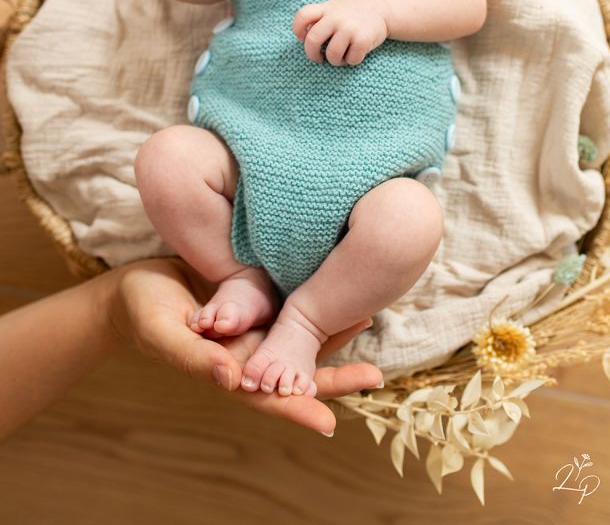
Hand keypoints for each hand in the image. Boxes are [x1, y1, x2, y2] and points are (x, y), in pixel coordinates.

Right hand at [110, 258, 381, 435]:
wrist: (139, 282)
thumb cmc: (143, 313)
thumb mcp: (164, 335)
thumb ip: (196, 359)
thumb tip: (232, 379)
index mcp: (228, 369)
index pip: (268, 397)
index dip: (298, 409)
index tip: (328, 422)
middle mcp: (248, 351)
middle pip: (296, 370)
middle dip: (334, 376)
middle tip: (374, 376)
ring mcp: (254, 324)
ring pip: (299, 335)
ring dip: (332, 332)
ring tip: (367, 317)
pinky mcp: (254, 296)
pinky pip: (289, 301)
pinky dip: (313, 299)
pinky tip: (337, 288)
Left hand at [293, 0, 388, 65]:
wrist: (382, 9)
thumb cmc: (353, 13)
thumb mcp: (334, 8)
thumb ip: (319, 18)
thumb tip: (303, 38)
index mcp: (326, 9)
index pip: (303, 16)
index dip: (298, 30)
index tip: (302, 38)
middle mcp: (336, 18)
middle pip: (312, 40)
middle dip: (312, 54)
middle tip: (318, 58)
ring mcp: (349, 29)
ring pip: (332, 55)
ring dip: (335, 61)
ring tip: (341, 56)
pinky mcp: (363, 40)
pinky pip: (350, 60)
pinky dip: (351, 61)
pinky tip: (355, 53)